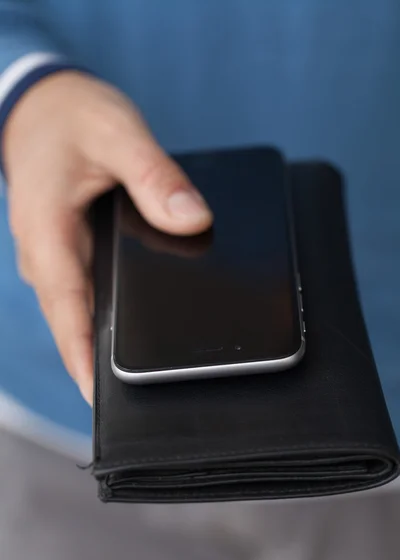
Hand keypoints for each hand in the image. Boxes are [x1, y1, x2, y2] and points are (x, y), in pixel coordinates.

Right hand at [3, 71, 212, 403]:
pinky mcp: (71, 253)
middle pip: (75, 322)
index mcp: (48, 234)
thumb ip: (154, 176)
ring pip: (82, 311)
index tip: (102, 400)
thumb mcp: (117, 134)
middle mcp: (47, 255)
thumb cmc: (71, 117)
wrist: (43, 106)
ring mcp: (57, 257)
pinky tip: (142, 318)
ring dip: (106, 339)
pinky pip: (89, 292)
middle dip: (101, 360)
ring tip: (149, 367)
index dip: (83, 357)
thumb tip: (191, 219)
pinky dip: (110, 311)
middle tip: (143, 394)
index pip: (66, 311)